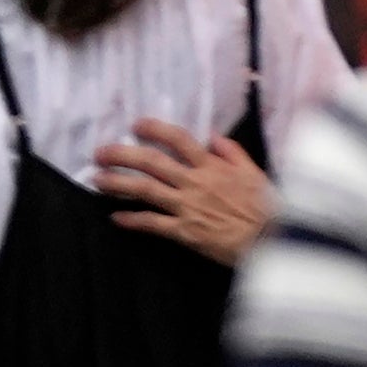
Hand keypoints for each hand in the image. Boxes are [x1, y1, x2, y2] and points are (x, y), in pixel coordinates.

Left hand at [99, 121, 277, 264]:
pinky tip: (116, 217)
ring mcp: (187, 207)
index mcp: (212, 166)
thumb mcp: (253, 171)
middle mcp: (195, 182)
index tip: (136, 125)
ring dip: (118, 183)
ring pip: (146, 190)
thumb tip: (211, 136)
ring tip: (97, 179)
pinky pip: (153, 224)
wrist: (270, 241)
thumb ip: (232, 151)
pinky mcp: (185, 232)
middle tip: (101, 152)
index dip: (155, 129)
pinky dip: (133, 220)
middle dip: (124, 155)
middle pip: (153, 163)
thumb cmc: (265, 206)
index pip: (179, 140)